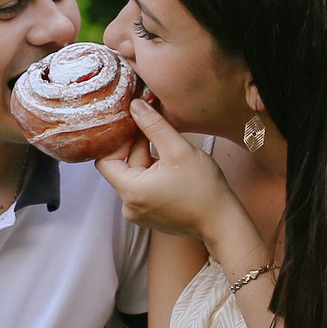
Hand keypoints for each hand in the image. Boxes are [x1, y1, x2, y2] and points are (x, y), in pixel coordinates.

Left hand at [95, 98, 244, 247]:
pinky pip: (143, 188)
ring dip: (149, 161)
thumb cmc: (204, 189)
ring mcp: (139, 213)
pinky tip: (173, 170)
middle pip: (122, 167)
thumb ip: (153, 125)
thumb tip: (135, 106)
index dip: (118, 141)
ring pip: (134, 176)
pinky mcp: (150, 215)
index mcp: (131, 192)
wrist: (222, 221)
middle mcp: (129, 206)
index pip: (105, 160)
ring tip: (172, 155)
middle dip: (139, 148)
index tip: (137, 129)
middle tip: (160, 135)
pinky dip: (154, 175)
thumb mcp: (178, 149)